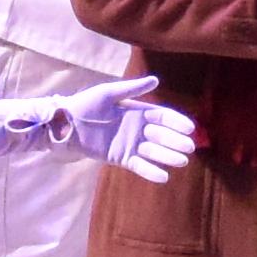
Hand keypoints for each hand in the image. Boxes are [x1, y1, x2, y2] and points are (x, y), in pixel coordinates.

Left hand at [30, 82, 199, 180]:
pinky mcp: (121, 158)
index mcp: (137, 111)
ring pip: (154, 152)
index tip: (190, 128)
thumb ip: (132, 89)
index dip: (176, 122)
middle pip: (162, 136)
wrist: (67, 124)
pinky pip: (139, 165)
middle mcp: (137, 129)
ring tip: (181, 161)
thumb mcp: (109, 93)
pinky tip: (163, 176)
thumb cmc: (87, 104)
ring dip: (168, 157)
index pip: (162, 117)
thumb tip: (156, 80)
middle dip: (176, 141)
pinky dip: (150, 171)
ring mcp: (130, 145)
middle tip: (190, 147)